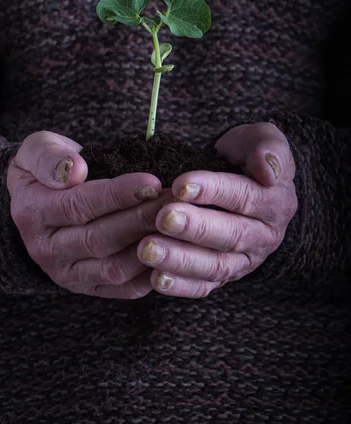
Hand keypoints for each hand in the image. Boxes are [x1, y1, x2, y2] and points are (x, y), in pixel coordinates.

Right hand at [7, 131, 168, 298]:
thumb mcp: (37, 149)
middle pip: (100, 239)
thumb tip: (74, 171)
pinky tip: (173, 251)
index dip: (117, 195)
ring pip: (114, 268)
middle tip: (174, 202)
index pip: (79, 206)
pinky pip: (124, 289)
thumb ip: (50, 156)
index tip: (151, 183)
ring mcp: (67, 274)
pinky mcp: (89, 288)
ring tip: (178, 222)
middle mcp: (45, 250)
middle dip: (141, 219)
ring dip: (151, 246)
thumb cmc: (48, 169)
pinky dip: (151, 273)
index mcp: (32, 213)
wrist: (38, 203)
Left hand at [137, 122, 297, 297]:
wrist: (237, 176)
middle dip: (194, 228)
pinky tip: (155, 278)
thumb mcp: (260, 138)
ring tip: (148, 250)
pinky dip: (180, 286)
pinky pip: (204, 286)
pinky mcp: (223, 276)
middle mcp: (265, 236)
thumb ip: (269, 147)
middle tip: (162, 218)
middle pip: (231, 235)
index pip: (245, 197)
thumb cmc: (245, 155)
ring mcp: (244, 260)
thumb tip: (268, 168)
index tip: (180, 184)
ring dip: (181, 260)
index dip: (213, 191)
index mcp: (277, 202)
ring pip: (216, 266)